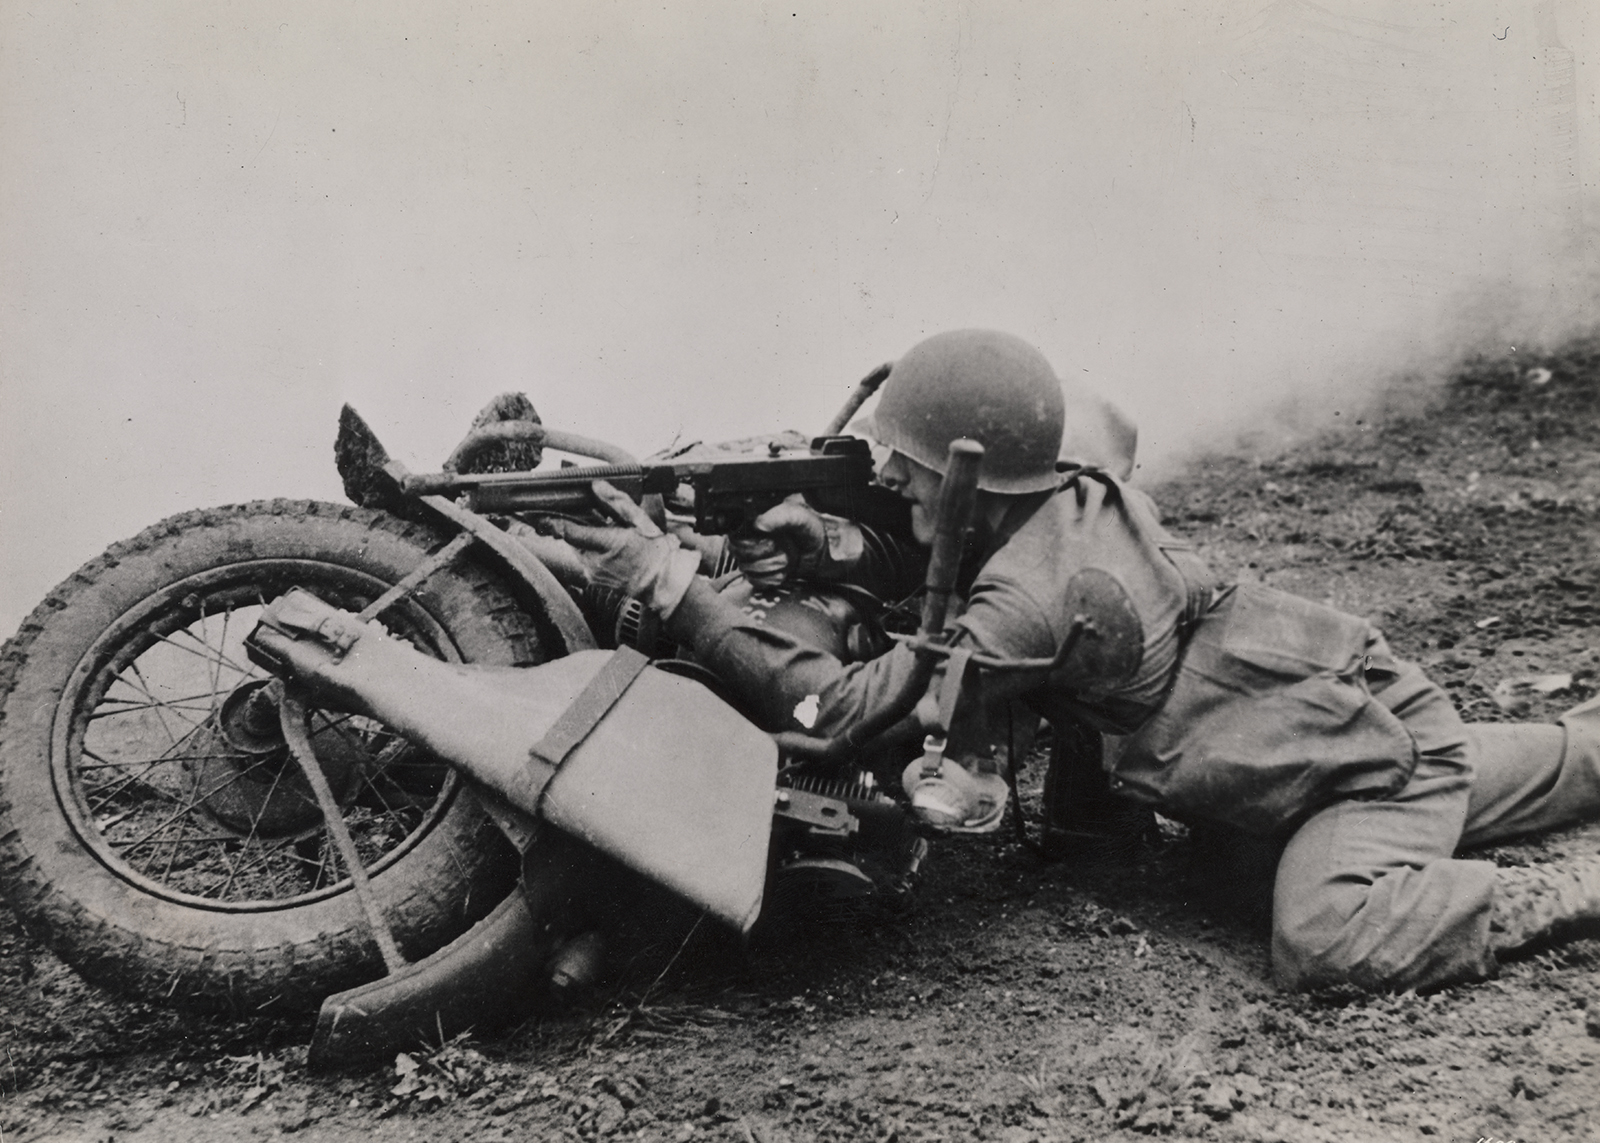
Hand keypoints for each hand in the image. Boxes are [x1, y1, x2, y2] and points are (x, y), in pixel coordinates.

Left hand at [540, 481, 700, 617]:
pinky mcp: (594, 580)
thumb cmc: (656, 552)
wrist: (664, 584)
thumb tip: (597, 486)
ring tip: (607, 534)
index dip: (549, 521)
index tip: (533, 513)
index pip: (569, 530)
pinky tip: (608, 547)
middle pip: (572, 538)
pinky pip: (585, 559)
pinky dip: (590, 550)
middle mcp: (595, 561)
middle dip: (574, 525)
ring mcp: (593, 573)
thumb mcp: (640, 522)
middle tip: (583, 516)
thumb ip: (616, 503)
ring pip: (578, 548)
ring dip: (584, 538)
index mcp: (608, 543)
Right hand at [729, 496, 827, 587]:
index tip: (772, 544)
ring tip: (786, 559)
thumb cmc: (809, 528)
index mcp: (753, 523)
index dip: (751, 545)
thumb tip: (759, 524)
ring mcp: (754, 557)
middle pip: (740, 556)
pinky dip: (771, 579)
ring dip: (771, 567)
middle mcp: (750, 539)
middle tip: (783, 551)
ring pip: (747, 569)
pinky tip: (782, 572)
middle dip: (765, 556)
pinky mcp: (760, 572)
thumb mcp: (798, 517)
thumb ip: (779, 517)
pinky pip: (754, 581)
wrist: (821, 549)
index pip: (735, 538)